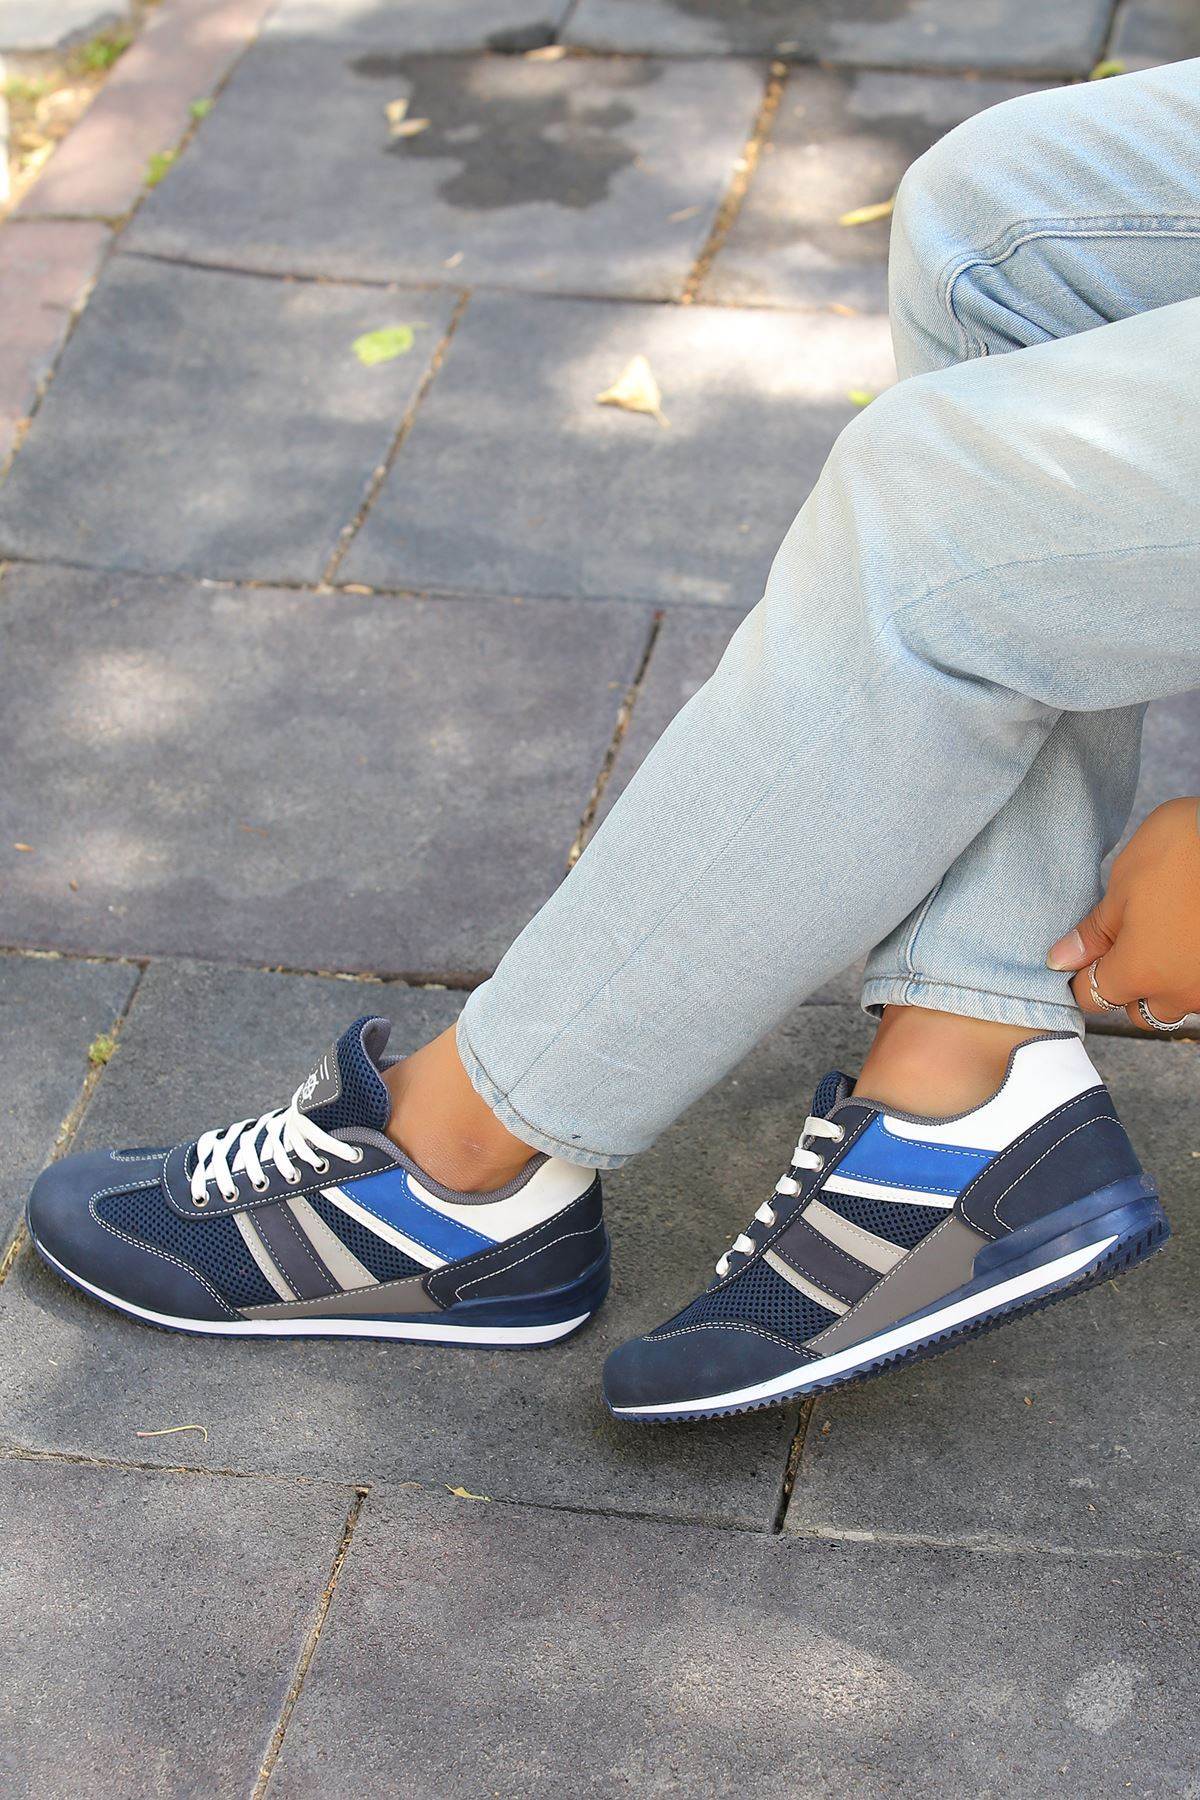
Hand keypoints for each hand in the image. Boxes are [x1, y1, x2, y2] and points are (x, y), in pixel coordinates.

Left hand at [1047, 797, 1199, 1029]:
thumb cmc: (1184, 850)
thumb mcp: (1125, 882)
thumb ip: (1095, 930)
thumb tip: (1062, 961)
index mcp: (1140, 972)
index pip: (1094, 997)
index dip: (1081, 977)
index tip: (1082, 955)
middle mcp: (1181, 991)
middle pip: (1140, 1011)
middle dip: (1127, 986)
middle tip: (1126, 942)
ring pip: (1180, 1003)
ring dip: (1166, 982)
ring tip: (1165, 937)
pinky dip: (1194, 969)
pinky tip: (1190, 935)